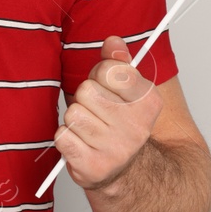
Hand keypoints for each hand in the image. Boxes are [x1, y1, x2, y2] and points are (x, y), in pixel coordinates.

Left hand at [54, 36, 162, 190]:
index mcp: (148, 101)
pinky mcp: (93, 167)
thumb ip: (118, 62)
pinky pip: (62, 136)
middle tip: (98, 113)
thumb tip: (112, 40)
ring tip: (90, 129)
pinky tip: (82, 144)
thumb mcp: (126, 89)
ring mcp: (116, 149)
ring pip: (73, 113)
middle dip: (85, 99)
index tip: (107, 88)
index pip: (108, 69)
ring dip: (76, 120)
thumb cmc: (120, 122)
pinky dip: (66, 138)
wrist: (125, 171)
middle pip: (86, 90)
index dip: (99, 75)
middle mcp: (136, 127)